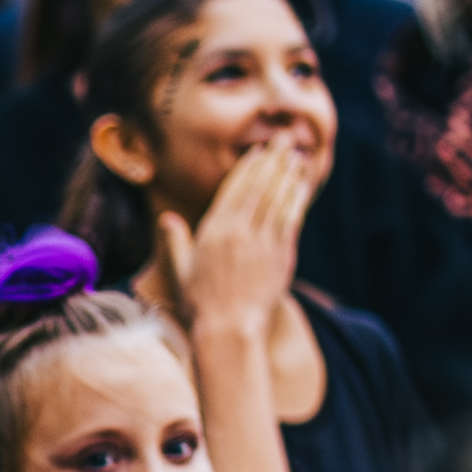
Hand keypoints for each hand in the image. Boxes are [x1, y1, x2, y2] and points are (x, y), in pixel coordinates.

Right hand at [168, 130, 308, 337]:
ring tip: (296, 156)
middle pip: (259, 186)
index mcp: (214, 230)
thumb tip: (168, 219)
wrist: (229, 330)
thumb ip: (176, 242)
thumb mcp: (181, 271)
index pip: (234, 189)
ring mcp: (262, 242)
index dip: (248, 168)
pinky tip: (303, 186)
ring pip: (278, 198)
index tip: (259, 152)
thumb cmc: (200, 305)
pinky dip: (297, 199)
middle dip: (273, 160)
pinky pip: (291, 219)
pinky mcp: (281, 255)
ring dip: (288, 174)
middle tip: (284, 140)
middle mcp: (239, 230)